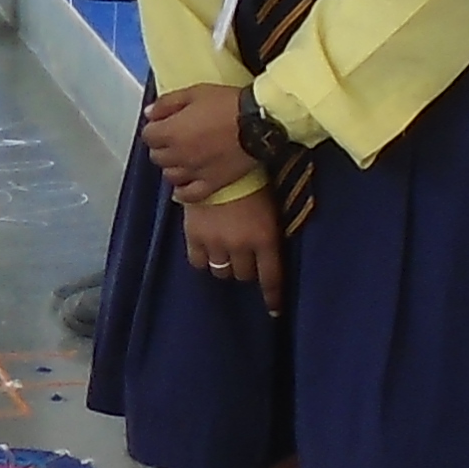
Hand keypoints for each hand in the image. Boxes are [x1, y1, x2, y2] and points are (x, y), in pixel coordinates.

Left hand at [141, 84, 259, 195]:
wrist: (259, 122)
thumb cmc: (227, 103)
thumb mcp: (195, 93)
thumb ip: (167, 103)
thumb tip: (148, 113)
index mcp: (171, 132)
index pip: (148, 135)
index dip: (155, 128)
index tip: (164, 123)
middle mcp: (179, 155)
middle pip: (157, 156)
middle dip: (162, 146)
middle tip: (174, 139)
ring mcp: (194, 172)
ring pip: (170, 175)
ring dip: (173, 166)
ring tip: (183, 158)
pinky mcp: (211, 183)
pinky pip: (189, 195)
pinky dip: (182, 192)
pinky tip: (183, 186)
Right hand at [181, 185, 286, 311]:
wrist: (219, 156)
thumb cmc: (252, 176)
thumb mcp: (271, 204)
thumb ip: (268, 231)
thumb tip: (269, 251)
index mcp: (265, 238)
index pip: (271, 278)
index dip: (272, 297)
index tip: (274, 311)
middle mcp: (241, 246)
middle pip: (244, 275)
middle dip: (246, 269)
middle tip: (245, 256)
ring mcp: (216, 242)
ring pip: (221, 271)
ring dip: (225, 264)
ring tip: (225, 251)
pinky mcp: (194, 235)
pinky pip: (198, 261)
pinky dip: (204, 259)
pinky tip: (207, 250)